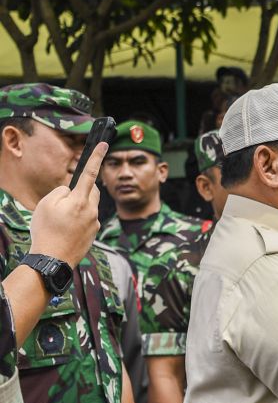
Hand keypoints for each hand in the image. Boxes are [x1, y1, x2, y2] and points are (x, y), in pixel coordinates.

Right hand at [29, 141, 104, 266]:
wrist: (53, 259)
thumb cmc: (46, 230)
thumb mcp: (47, 204)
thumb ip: (61, 192)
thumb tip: (72, 191)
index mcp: (80, 200)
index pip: (90, 173)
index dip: (97, 156)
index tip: (106, 143)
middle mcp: (92, 210)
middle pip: (91, 190)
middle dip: (82, 189)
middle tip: (63, 202)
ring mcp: (95, 223)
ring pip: (89, 205)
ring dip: (79, 206)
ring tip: (62, 220)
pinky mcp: (95, 233)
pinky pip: (88, 219)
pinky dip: (78, 220)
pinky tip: (66, 230)